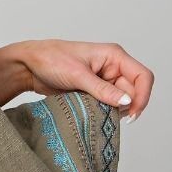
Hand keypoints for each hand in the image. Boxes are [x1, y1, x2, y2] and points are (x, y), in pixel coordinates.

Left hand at [18, 38, 153, 121]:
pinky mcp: (94, 91)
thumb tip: (127, 101)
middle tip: (107, 116)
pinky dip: (102, 111)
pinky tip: (91, 113)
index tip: (131, 114)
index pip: (143, 76)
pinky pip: (107, 105)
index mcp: (114, 55)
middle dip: (124, 106)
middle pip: (133, 92)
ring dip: (112, 110)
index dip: (142, 96)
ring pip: (120, 101)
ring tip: (94, 111)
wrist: (28, 66)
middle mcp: (112, 67)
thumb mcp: (78, 75)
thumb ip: (103, 90)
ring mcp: (104, 80)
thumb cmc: (50, 59)